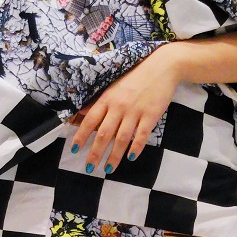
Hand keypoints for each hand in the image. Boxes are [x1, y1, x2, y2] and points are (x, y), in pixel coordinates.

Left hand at [68, 44, 180, 172]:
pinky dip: (136, 148)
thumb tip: (81, 113)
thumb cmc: (136, 77)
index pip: (90, 120)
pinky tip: (131, 158)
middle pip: (104, 134)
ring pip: (122, 138)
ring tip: (108, 169)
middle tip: (88, 169)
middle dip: (95, 153)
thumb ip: (100, 102)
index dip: (81, 136)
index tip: (74, 150)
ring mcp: (136, 111)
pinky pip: (142, 135)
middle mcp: (119, 106)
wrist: (162, 67)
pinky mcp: (151, 115)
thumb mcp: (114, 86)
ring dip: (114, 156)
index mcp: (107, 99)